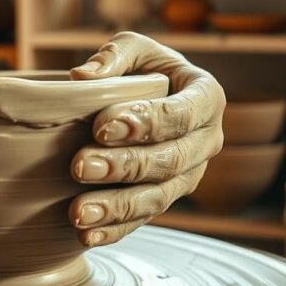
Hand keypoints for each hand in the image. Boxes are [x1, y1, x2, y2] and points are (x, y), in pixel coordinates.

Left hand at [67, 32, 225, 246]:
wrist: (151, 101)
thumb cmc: (145, 69)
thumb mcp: (135, 50)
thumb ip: (114, 56)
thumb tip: (82, 77)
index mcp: (207, 98)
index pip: (181, 114)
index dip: (145, 122)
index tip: (101, 126)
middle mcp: (206, 142)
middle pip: (170, 161)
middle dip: (124, 166)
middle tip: (80, 166)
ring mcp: (189, 176)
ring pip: (159, 198)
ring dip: (118, 207)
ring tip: (78, 212)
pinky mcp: (166, 199)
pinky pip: (144, 220)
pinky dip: (116, 230)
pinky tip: (86, 236)